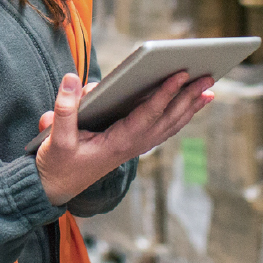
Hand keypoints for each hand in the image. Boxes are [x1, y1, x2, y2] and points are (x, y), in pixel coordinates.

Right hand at [34, 71, 214, 206]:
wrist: (54, 188)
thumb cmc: (56, 163)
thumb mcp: (55, 138)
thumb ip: (64, 109)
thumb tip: (72, 78)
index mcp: (117, 143)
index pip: (147, 115)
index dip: (165, 94)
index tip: (180, 74)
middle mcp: (131, 146)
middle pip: (167, 119)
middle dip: (188, 98)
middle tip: (208, 76)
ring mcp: (133, 147)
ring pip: (168, 125)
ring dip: (189, 107)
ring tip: (208, 89)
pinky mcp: (130, 145)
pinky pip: (161, 129)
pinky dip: (178, 116)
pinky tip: (188, 106)